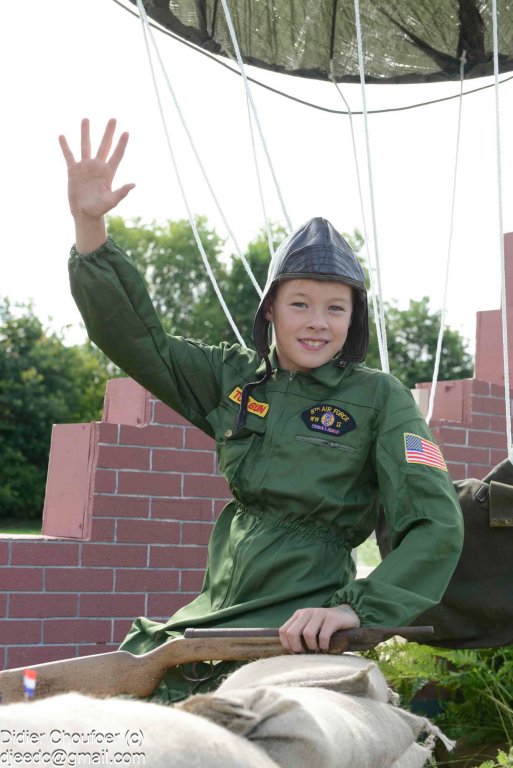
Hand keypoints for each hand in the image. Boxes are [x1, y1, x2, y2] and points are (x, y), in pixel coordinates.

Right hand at [59, 118, 134, 252]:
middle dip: (108, 132)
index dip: (121, 144)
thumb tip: (133, 184)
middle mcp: (97, 167)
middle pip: (104, 145)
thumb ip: (121, 192)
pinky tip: (62, 136)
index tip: (126, 132)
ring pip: (86, 146)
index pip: (116, 155)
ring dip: (86, 132)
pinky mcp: (73, 171)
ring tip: (86, 119)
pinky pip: (69, 156)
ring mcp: (85, 167)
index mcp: (108, 173)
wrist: (84, 214)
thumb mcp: (111, 201)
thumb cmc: (99, 209)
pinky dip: (65, 146)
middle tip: (113, 119)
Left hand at [279, 604, 359, 652]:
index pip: (283, 631)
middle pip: (292, 633)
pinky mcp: (332, 618)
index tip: (295, 653)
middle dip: (297, 648)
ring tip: (318, 650)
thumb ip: (299, 634)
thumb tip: (290, 652)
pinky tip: (326, 648)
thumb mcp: (310, 627)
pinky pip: (323, 636)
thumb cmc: (325, 627)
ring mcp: (320, 613)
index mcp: (299, 614)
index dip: (287, 645)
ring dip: (312, 647)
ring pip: (307, 634)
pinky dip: (323, 646)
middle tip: (306, 654)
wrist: (347, 615)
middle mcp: (307, 612)